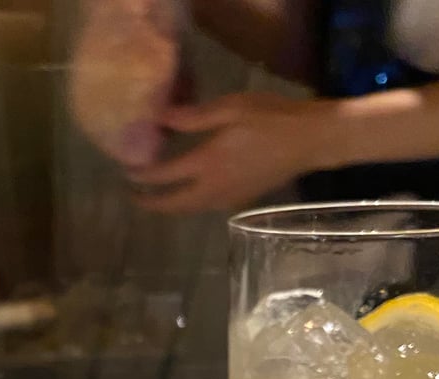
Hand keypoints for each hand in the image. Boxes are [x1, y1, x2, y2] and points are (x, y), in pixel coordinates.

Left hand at [129, 92, 335, 213]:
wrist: (311, 141)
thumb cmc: (273, 118)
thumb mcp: (231, 108)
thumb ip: (194, 117)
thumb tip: (160, 118)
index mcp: (208, 163)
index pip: (165, 176)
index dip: (143, 176)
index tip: (127, 172)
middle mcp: (214, 188)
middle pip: (174, 205)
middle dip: (152, 204)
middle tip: (135, 198)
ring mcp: (228, 198)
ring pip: (191, 210)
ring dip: (172, 206)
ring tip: (158, 198)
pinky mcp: (241, 200)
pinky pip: (207, 207)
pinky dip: (192, 203)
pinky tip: (190, 193)